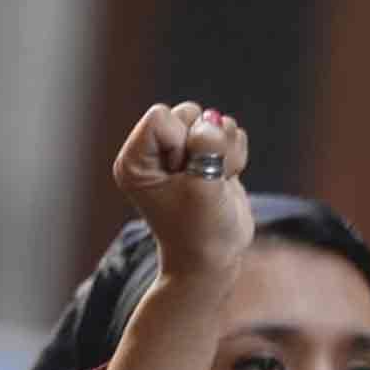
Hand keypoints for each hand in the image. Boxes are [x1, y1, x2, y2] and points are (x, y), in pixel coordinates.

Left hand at [112, 102, 252, 281]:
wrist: (215, 257)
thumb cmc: (200, 230)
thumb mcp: (201, 188)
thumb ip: (207, 149)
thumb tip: (215, 119)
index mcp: (134, 160)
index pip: (161, 117)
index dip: (181, 141)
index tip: (181, 176)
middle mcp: (152, 152)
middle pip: (187, 112)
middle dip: (204, 144)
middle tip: (198, 181)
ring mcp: (180, 151)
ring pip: (212, 120)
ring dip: (223, 151)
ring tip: (213, 183)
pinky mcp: (205, 154)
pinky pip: (230, 131)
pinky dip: (235, 155)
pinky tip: (223, 180)